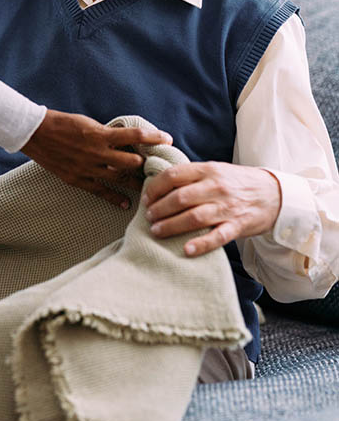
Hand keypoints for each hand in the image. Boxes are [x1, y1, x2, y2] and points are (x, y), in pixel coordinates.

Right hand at [23, 109, 170, 206]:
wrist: (34, 133)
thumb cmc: (61, 123)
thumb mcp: (87, 122)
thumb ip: (105, 133)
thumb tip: (125, 138)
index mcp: (99, 134)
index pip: (134, 135)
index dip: (153, 137)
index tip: (167, 139)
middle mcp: (96, 152)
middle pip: (132, 161)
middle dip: (145, 163)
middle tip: (157, 167)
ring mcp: (87, 167)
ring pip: (120, 178)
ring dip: (135, 181)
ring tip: (148, 185)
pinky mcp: (77, 179)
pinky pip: (101, 192)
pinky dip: (115, 198)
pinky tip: (125, 204)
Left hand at [142, 162, 281, 256]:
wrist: (274, 193)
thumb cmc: (236, 182)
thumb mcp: (214, 170)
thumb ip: (190, 175)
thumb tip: (158, 183)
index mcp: (207, 170)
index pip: (173, 176)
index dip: (155, 188)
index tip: (146, 198)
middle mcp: (216, 187)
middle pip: (180, 198)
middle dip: (159, 208)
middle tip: (148, 217)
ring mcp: (227, 207)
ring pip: (194, 217)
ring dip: (172, 225)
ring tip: (156, 231)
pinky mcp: (238, 225)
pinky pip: (218, 236)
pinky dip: (201, 244)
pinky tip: (186, 249)